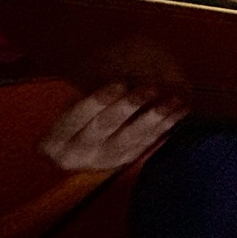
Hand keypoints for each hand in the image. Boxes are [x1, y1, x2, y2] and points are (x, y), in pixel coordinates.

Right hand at [40, 84, 187, 171]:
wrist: (79, 144)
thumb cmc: (77, 111)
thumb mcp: (74, 99)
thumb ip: (90, 88)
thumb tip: (120, 75)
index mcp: (56, 139)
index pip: (75, 118)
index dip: (97, 100)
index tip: (119, 82)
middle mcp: (78, 154)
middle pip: (104, 127)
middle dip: (129, 106)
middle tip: (152, 87)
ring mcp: (103, 160)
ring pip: (131, 137)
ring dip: (155, 116)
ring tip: (175, 99)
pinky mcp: (126, 161)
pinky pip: (148, 142)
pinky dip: (166, 125)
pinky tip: (180, 110)